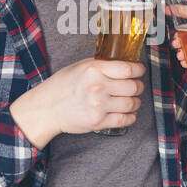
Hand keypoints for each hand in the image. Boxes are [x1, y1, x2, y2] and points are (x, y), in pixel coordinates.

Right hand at [10, 57, 146, 147]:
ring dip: (135, 102)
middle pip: (134, 87)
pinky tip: (127, 113)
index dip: (139, 70)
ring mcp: (99, 106)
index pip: (128, 69)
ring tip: (130, 100)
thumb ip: (102, 65)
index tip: (139, 71)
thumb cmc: (62, 86)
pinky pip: (125, 120)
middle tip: (136, 87)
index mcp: (94, 70)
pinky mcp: (98, 122)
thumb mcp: (80, 67)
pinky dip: (130, 117)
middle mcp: (98, 87)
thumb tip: (125, 64)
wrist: (47, 109)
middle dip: (138, 87)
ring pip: (132, 104)